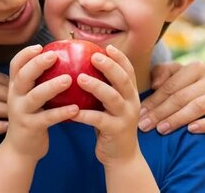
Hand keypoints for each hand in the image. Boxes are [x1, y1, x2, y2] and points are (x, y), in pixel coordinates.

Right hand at [2, 44, 78, 161]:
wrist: (20, 150)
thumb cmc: (32, 117)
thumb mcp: (29, 98)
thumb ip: (39, 81)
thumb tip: (61, 58)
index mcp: (15, 87)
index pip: (15, 65)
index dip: (26, 53)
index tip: (40, 46)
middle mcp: (15, 97)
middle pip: (22, 76)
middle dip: (37, 64)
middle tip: (54, 55)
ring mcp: (21, 113)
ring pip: (35, 96)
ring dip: (51, 86)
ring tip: (68, 79)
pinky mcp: (31, 127)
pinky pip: (47, 118)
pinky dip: (61, 112)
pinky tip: (76, 108)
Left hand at [71, 45, 140, 166]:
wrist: (122, 157)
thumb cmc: (110, 126)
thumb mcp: (110, 105)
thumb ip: (103, 89)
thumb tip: (81, 67)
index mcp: (130, 94)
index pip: (128, 71)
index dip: (120, 57)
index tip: (107, 46)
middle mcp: (131, 103)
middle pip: (124, 80)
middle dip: (110, 66)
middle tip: (94, 56)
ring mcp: (125, 117)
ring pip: (113, 98)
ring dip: (97, 86)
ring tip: (80, 78)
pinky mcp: (116, 131)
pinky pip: (99, 120)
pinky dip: (85, 114)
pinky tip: (72, 110)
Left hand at [139, 61, 204, 134]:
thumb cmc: (185, 95)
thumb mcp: (172, 81)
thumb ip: (162, 74)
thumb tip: (155, 84)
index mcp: (198, 67)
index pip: (171, 86)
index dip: (153, 100)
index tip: (140, 113)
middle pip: (182, 96)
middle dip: (160, 112)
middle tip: (145, 125)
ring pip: (198, 106)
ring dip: (177, 119)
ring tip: (161, 129)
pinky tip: (190, 130)